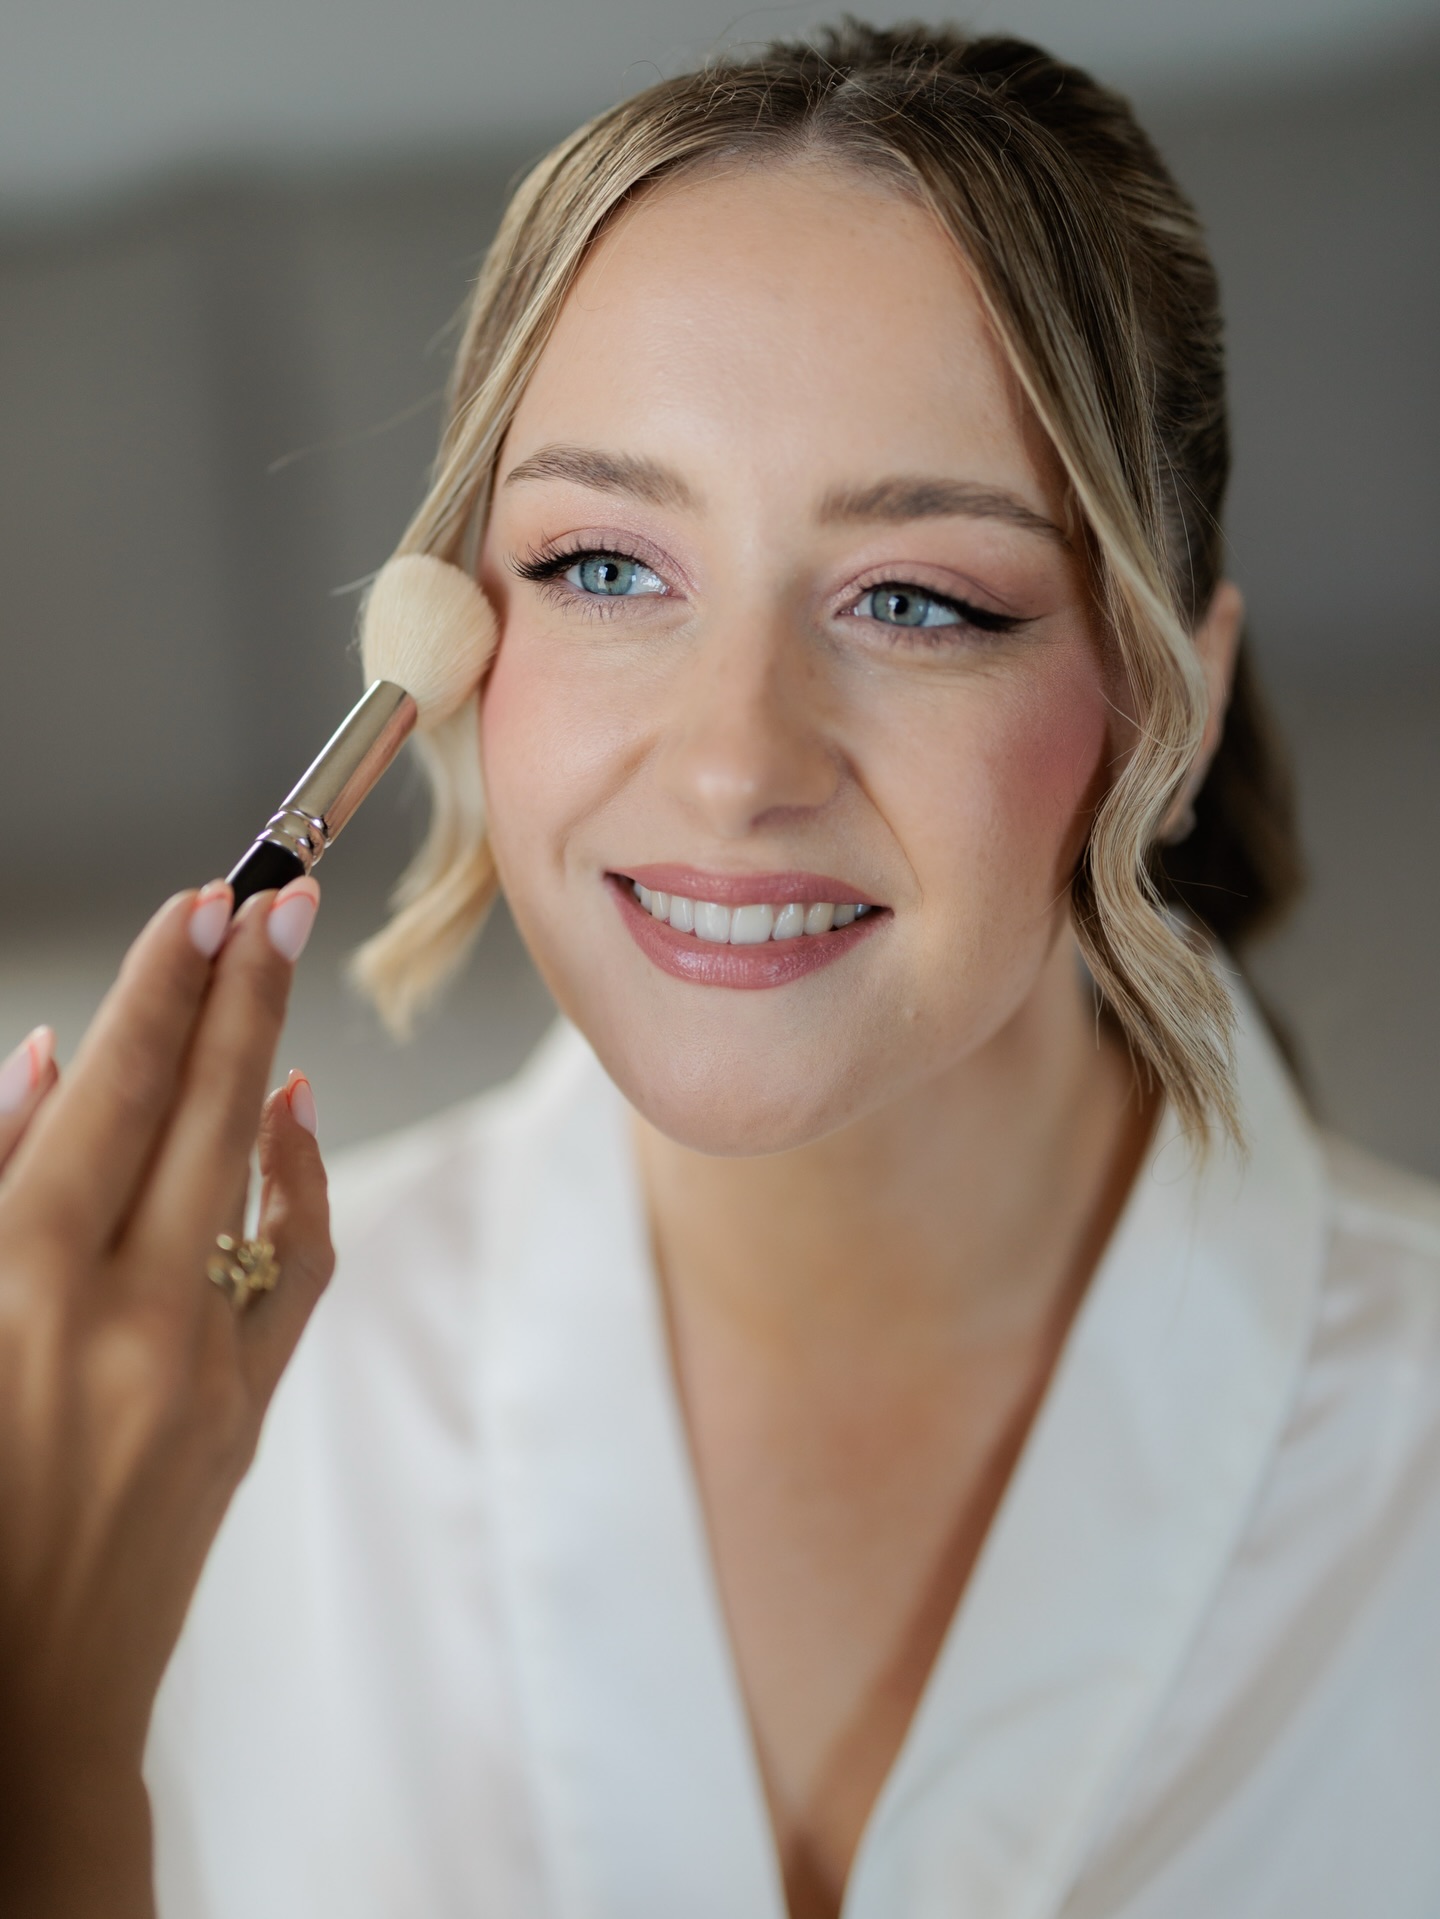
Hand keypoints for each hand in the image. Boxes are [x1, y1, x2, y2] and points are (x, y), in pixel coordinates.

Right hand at [0, 879, 333, 1918]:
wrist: (2, 1718)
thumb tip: (34, 1064)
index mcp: (18, 1288)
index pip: (108, 1096)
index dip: (161, 987)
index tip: (207, 899)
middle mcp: (123, 1316)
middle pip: (198, 1111)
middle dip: (241, 986)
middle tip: (281, 889)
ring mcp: (198, 1368)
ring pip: (247, 1176)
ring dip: (262, 1061)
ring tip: (276, 969)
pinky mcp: (239, 1415)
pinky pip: (290, 1270)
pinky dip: (295, 1185)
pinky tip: (293, 1120)